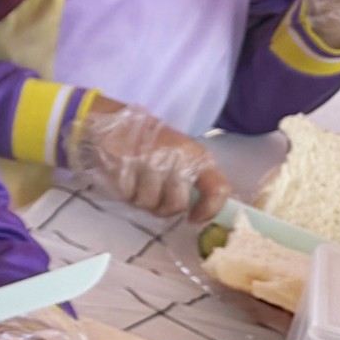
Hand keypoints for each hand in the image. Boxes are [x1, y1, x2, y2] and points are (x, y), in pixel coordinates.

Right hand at [73, 99, 230, 222]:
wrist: (122, 121)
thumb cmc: (157, 143)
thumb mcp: (185, 156)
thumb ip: (196, 181)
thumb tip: (199, 216)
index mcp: (197, 156)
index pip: (217, 189)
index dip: (208, 210)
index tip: (194, 218)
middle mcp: (177, 158)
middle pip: (175, 205)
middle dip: (163, 209)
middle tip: (155, 200)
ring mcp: (149, 160)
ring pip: (148, 203)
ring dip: (140, 200)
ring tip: (137, 185)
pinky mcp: (124, 163)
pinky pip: (126, 194)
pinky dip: (124, 192)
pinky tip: (125, 178)